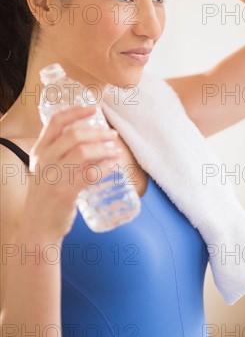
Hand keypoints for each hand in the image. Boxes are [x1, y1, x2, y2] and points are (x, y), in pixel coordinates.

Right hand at [25, 106, 121, 241]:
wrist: (38, 227)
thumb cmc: (47, 196)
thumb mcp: (45, 169)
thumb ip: (60, 153)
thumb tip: (90, 138)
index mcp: (39, 151)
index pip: (56, 122)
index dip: (76, 112)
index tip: (94, 109)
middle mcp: (45, 161)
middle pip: (75, 135)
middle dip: (98, 133)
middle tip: (112, 135)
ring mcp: (54, 177)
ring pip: (84, 152)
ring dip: (104, 149)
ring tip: (115, 151)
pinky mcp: (65, 192)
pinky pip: (91, 173)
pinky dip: (106, 167)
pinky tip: (114, 165)